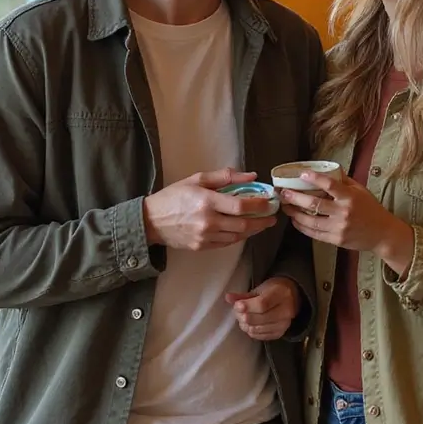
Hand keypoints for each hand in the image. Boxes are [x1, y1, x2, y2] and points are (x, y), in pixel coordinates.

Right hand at [143, 169, 276, 250]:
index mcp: (207, 201)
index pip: (241, 206)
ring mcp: (205, 237)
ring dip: (252, 231)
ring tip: (261, 223)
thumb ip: (225, 177)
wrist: (151, 221)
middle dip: (262, 222)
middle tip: (272, 217)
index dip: (259, 205)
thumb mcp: (197, 179)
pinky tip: (243, 230)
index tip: (270, 202)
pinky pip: (226, 243)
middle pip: (244, 225)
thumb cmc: (173, 196)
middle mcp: (208, 221)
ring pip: (237, 236)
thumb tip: (251, 176)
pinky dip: (238, 237)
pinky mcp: (201, 247)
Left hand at [226, 277, 300, 340]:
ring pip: (260, 329)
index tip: (237, 306)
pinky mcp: (281, 333)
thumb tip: (228, 298)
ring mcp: (284, 324)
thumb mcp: (259, 289)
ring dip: (246, 325)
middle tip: (237, 313)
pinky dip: (252, 331)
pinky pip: (262, 336)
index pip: (263, 304)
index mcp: (281, 294)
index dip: (248, 306)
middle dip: (245, 316)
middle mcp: (286, 310)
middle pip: (261, 318)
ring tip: (242, 318)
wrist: (290, 298)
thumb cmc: (272, 291)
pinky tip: (249, 325)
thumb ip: (244, 295)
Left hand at [280, 171, 413, 275]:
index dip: (314, 178)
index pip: (329, 185)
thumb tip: (326, 169)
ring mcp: (339, 227)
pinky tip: (295, 221)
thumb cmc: (371, 209)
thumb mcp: (360, 190)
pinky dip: (302, 227)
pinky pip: (314, 234)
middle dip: (295, 198)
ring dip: (295, 214)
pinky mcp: (336, 240)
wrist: (382, 234)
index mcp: (350, 197)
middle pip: (314, 204)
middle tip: (284, 193)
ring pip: (310, 221)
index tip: (302, 174)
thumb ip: (343, 181)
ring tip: (286, 207)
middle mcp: (343, 212)